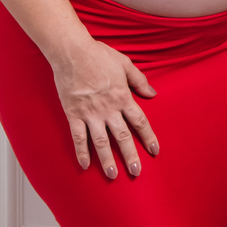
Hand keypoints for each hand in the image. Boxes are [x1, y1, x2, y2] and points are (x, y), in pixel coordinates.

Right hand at [51, 37, 159, 178]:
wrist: (71, 51)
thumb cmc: (98, 54)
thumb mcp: (125, 64)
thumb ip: (139, 80)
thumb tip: (153, 94)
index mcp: (122, 97)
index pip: (139, 121)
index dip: (148, 137)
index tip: (154, 151)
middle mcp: (108, 108)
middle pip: (122, 136)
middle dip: (130, 155)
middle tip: (136, 172)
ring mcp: (90, 113)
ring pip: (100, 141)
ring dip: (107, 160)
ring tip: (112, 175)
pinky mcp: (73, 113)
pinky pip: (78, 137)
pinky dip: (81, 152)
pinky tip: (84, 165)